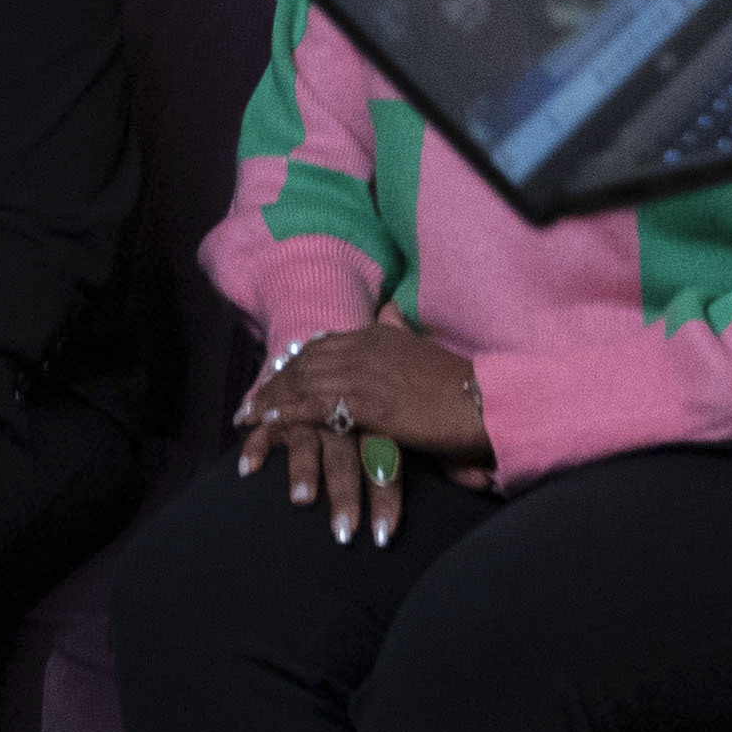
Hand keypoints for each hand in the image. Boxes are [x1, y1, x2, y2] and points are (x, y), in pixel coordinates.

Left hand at [234, 322, 488, 545]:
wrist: (484, 403)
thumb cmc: (459, 386)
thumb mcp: (423, 347)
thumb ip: (399, 329)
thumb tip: (387, 310)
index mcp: (379, 333)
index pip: (323, 344)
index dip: (296, 362)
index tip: (275, 375)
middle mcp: (365, 345)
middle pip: (305, 361)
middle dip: (275, 381)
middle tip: (250, 401)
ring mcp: (363, 372)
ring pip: (302, 381)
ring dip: (271, 398)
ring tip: (247, 416)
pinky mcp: (365, 401)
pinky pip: (312, 404)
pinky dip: (285, 411)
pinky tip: (266, 420)